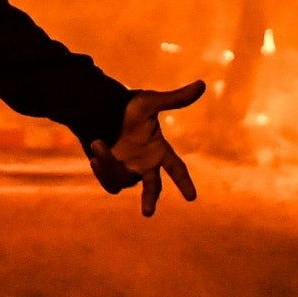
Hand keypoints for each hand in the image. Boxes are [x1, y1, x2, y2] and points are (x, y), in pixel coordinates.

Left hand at [87, 81, 204, 216]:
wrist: (97, 107)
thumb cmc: (127, 105)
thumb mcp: (150, 102)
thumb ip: (176, 99)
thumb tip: (202, 84)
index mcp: (158, 149)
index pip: (176, 168)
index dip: (184, 182)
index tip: (192, 198)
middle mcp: (145, 163)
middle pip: (152, 186)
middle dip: (150, 199)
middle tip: (147, 212)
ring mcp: (127, 169)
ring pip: (124, 181)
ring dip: (110, 166)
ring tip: (97, 143)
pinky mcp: (110, 171)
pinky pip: (110, 181)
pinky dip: (102, 170)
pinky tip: (94, 154)